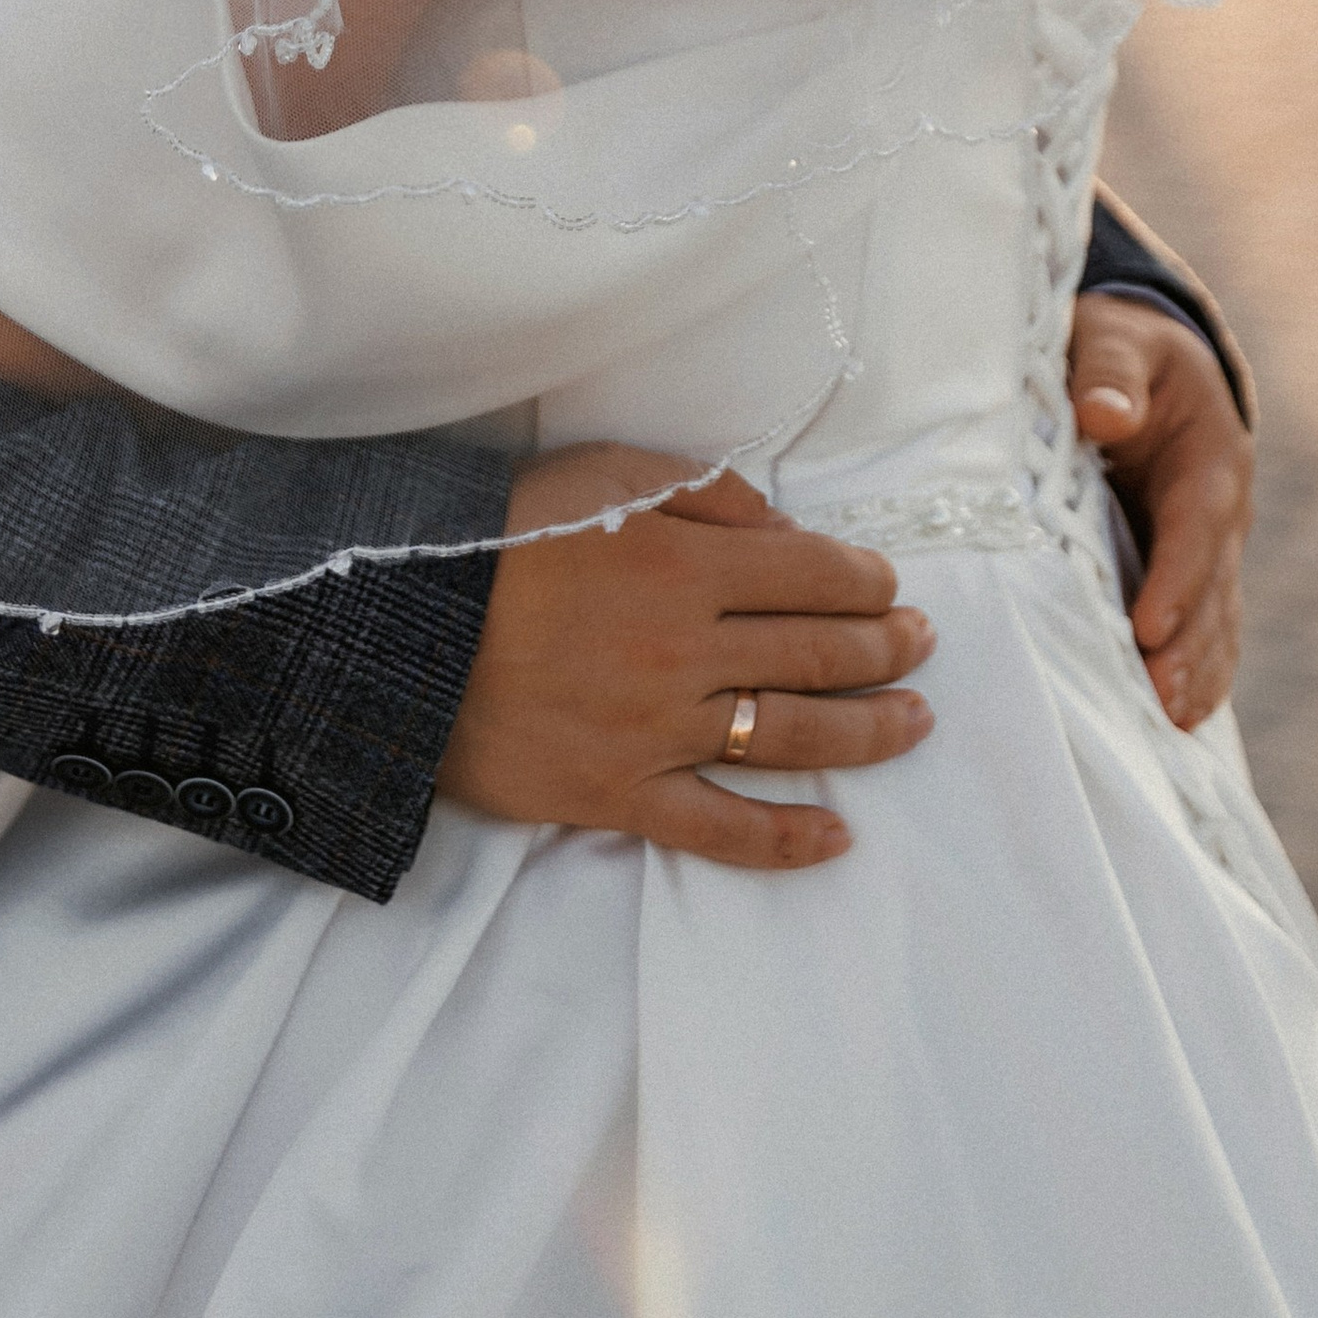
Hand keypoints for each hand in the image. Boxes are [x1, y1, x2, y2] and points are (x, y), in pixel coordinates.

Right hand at [437, 443, 935, 870]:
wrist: (396, 628)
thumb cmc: (499, 538)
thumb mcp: (602, 477)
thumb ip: (702, 493)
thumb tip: (783, 529)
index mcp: (688, 566)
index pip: (813, 576)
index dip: (868, 581)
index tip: (891, 587)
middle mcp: (687, 653)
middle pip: (818, 654)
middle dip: (886, 647)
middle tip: (922, 644)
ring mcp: (658, 732)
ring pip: (792, 736)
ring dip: (868, 730)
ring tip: (913, 720)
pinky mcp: (620, 796)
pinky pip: (721, 830)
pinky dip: (786, 839)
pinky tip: (837, 835)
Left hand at [1068, 294, 1252, 727]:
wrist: (1144, 358)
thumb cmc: (1119, 347)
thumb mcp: (1114, 340)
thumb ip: (1109, 372)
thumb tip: (1105, 413)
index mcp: (1209, 455)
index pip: (1196, 524)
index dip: (1176, 577)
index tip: (1148, 626)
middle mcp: (1222, 510)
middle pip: (1212, 587)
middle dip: (1190, 646)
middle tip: (1162, 701)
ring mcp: (1212, 547)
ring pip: (1214, 617)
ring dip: (1198, 670)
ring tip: (1171, 723)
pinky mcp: (1189, 568)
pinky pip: (1202, 624)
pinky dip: (1195, 668)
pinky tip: (1176, 716)